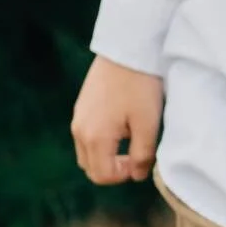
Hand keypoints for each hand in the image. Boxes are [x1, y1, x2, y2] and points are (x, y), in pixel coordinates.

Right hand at [70, 56, 164, 185]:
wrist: (127, 49)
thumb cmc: (141, 87)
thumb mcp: (148, 124)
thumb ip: (142, 155)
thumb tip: (138, 175)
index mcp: (95, 137)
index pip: (102, 175)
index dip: (123, 176)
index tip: (140, 162)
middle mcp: (79, 130)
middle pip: (90, 168)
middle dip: (113, 170)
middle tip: (135, 156)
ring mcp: (77, 117)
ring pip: (86, 153)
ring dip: (106, 157)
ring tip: (129, 141)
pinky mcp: (81, 107)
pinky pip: (85, 137)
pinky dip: (100, 143)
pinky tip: (120, 127)